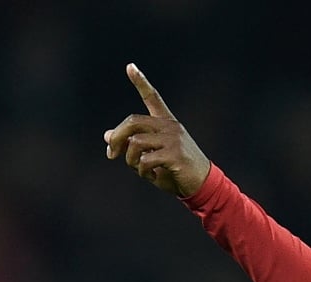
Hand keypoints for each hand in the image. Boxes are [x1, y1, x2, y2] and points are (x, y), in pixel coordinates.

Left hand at [103, 63, 210, 196]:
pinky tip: (150, 175)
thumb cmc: (176, 172)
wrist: (203, 185)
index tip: (130, 66)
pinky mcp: (175, 154)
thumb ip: (132, 145)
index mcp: (167, 123)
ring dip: (129, 160)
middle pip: (132, 122)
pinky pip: (145, 160)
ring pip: (136, 142)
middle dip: (116, 138)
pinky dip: (142, 171)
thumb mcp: (151, 157)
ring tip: (139, 169)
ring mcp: (174, 139)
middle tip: (111, 154)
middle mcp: (171, 127)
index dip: (141, 82)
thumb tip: (107, 135)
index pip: (152, 98)